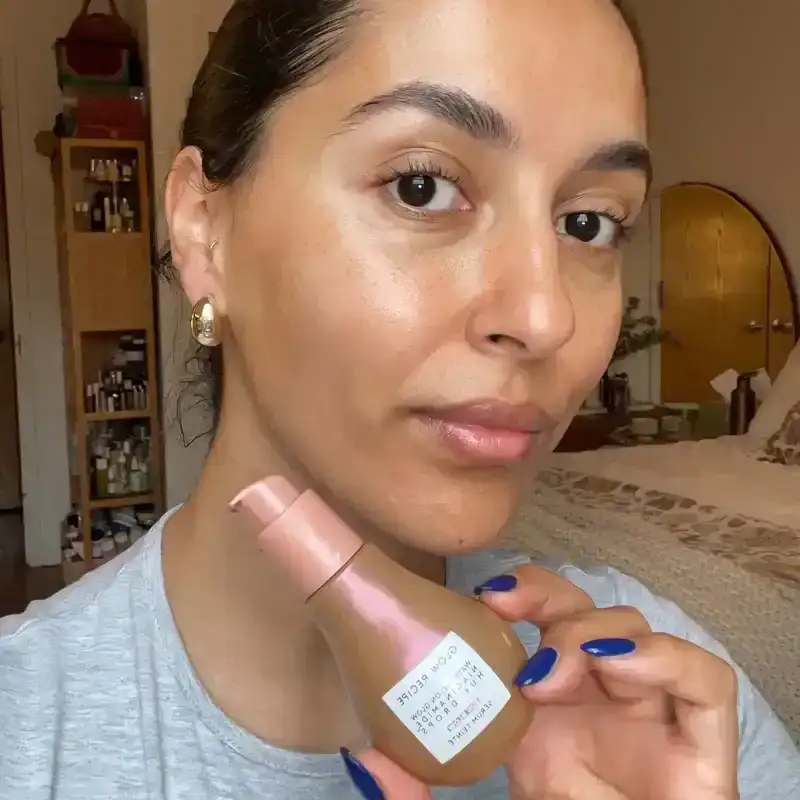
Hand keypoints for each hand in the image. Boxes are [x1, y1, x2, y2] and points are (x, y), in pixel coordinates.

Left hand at [340, 565, 738, 798]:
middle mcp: (599, 696)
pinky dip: (663, 657)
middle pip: (581, 609)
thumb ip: (420, 791)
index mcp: (547, 706)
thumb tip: (364, 767)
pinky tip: (615, 664)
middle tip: (502, 608)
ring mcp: (652, 714)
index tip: (478, 596)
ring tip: (551, 670)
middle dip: (544, 596)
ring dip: (588, 630)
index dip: (516, 593)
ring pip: (634, 627)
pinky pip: (706, 680)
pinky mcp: (704, 745)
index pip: (539, 621)